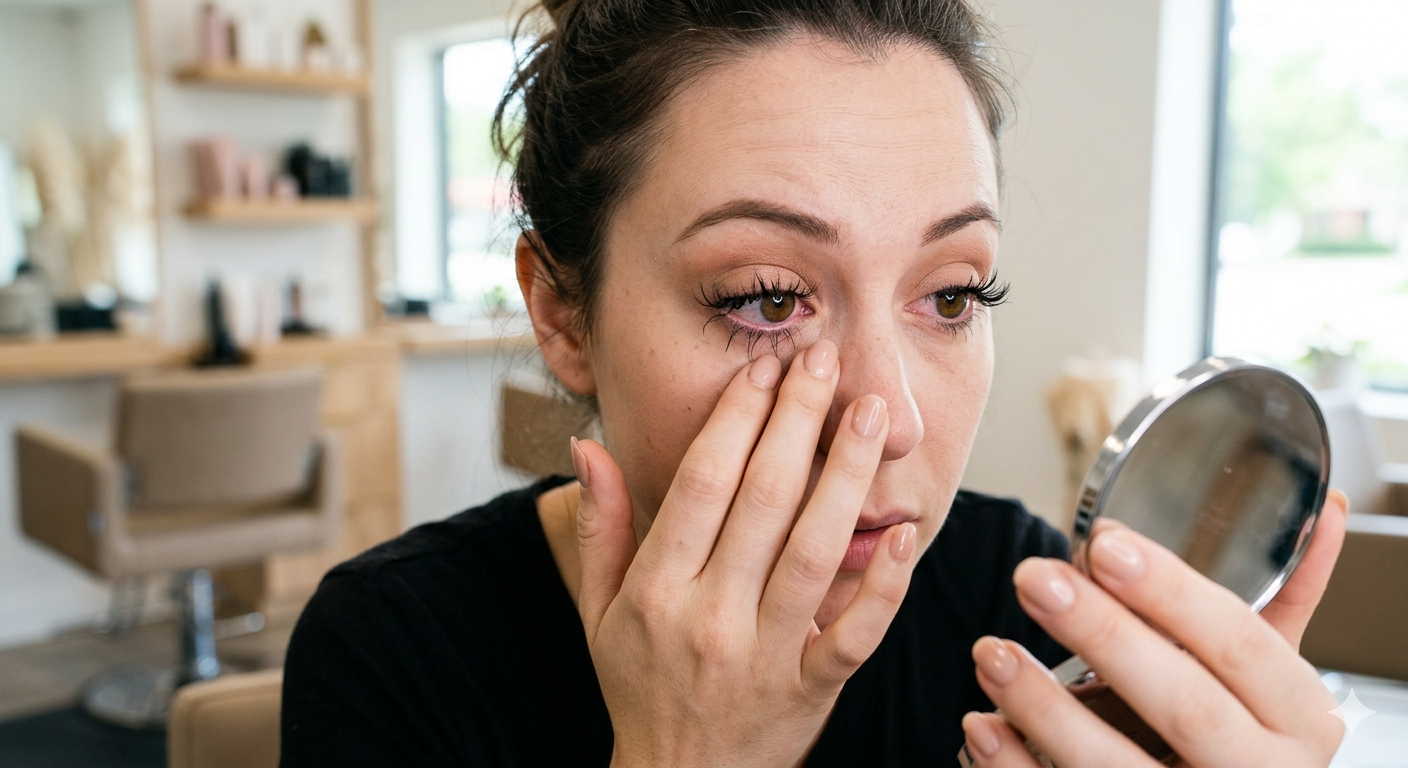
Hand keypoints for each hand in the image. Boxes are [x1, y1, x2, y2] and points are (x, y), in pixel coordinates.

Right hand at [571, 341, 919, 767]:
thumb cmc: (639, 685)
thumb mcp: (599, 611)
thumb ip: (601, 526)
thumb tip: (586, 443)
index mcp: (655, 590)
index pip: (701, 484)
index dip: (734, 417)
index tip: (762, 366)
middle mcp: (709, 617)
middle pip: (762, 500)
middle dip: (796, 420)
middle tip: (824, 358)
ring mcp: (764, 655)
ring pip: (814, 551)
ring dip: (846, 475)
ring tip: (871, 413)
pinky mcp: (812, 690)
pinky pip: (854, 633)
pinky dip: (881, 584)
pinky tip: (901, 532)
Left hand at [960, 490, 1349, 766]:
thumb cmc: (1247, 742)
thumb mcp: (1276, 681)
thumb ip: (1284, 602)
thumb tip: (1322, 507)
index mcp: (1297, 720)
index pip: (1240, 644)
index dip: (1171, 591)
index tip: (1103, 543)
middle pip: (1181, 703)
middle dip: (1103, 635)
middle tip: (1034, 577)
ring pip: (1115, 767)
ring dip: (1043, 706)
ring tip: (991, 651)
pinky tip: (981, 725)